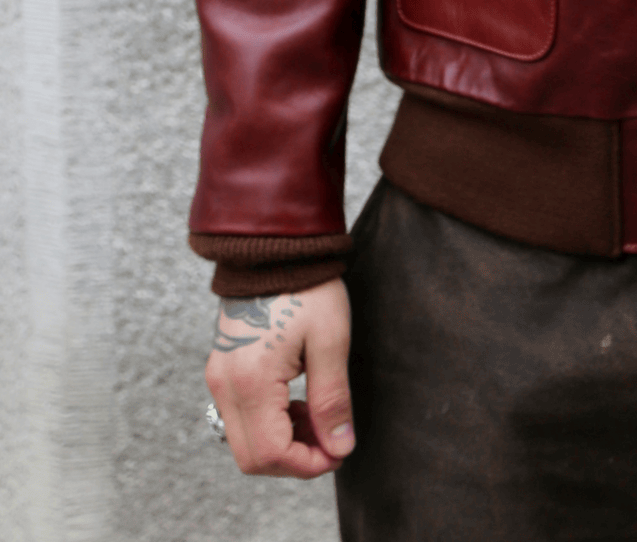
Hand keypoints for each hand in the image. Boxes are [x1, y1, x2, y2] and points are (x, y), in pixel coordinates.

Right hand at [205, 279, 354, 476]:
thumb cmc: (308, 289)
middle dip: (294, 460)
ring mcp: (218, 379)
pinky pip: (239, 419)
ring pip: (244, 442)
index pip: (271, 454)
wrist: (276, 248)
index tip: (339, 451)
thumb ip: (332, 399)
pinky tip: (296, 403)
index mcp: (251, 381)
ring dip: (282, 444)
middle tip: (331, 438)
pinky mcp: (221, 371)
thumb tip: (340, 447)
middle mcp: (225, 386)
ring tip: (317, 416)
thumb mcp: (331, 341)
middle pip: (252, 458)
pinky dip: (268, 425)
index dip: (308, 464)